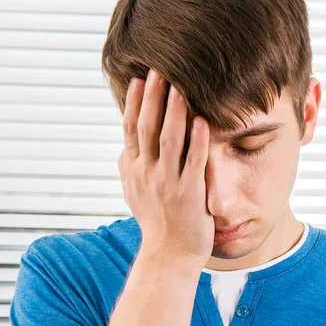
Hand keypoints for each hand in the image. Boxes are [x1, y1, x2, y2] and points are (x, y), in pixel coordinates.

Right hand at [118, 68, 213, 264]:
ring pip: (169, 140)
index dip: (135, 103)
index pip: (131, 130)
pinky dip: (198, 140)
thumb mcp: (134, 194)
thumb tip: (123, 148)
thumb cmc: (156, 223)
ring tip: (179, 88)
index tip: (139, 79)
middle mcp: (147, 173)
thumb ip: (128, 169)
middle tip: (158, 71)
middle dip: (153, 98)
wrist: (169, 254)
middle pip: (147, 128)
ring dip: (174, 112)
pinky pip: (194, 161)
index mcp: (134, 170)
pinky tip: (202, 121)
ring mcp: (168, 183)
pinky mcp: (190, 193)